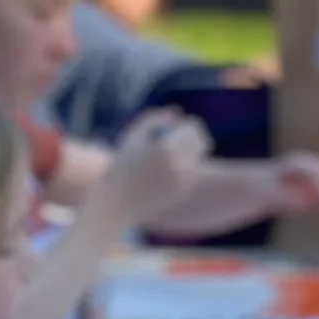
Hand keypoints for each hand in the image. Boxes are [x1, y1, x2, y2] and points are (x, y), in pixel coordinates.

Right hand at [101, 109, 212, 228]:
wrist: (116, 204)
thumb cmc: (121, 167)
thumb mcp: (134, 137)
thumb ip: (155, 120)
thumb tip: (176, 114)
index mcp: (167, 148)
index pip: (193, 129)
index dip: (187, 126)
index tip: (180, 128)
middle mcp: (180, 166)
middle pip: (202, 143)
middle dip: (194, 140)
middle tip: (181, 141)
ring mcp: (183, 183)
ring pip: (198, 161)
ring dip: (189, 157)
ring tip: (166, 160)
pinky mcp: (182, 195)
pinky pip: (191, 176)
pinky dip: (184, 173)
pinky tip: (163, 178)